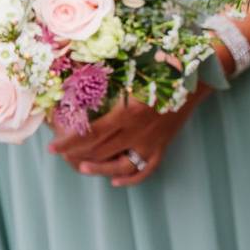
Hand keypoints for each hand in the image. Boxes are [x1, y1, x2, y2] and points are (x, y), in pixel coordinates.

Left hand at [48, 86, 208, 186]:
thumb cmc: (164, 69)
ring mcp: (151, 142)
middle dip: (77, 155)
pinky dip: (131, 178)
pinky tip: (116, 181)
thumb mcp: (135, 72)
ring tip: (82, 167)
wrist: (196, 78)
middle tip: (61, 154)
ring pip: (121, 166)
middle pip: (101, 151)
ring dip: (99, 169)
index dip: (69, 142)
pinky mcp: (163, 146)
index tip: (52, 147)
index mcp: (129, 112)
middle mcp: (138, 131)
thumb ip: (111, 80)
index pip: (91, 134)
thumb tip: (81, 78)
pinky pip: (146, 168)